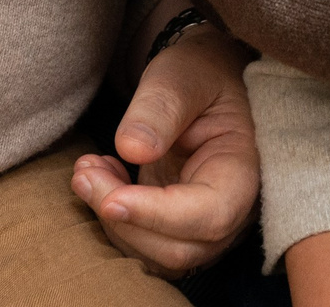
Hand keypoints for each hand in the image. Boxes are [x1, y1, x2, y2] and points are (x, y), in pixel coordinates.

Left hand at [72, 23, 258, 276]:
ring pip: (157, 256)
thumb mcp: (183, 74)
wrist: (205, 81)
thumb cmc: (201, 73)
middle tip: (85, 172)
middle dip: (124, 220)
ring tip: (88, 169)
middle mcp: (232, 209)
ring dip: (113, 223)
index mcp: (244, 170)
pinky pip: (144, 245)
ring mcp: (204, 223)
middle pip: (179, 248)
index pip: (209, 215)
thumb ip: (160, 107)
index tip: (112, 199)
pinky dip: (114, 222)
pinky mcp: (177, 226)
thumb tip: (132, 149)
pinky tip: (102, 176)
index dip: (158, 215)